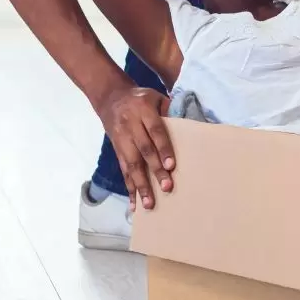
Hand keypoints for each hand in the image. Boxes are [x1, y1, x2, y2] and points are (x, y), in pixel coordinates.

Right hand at [94, 84, 175, 209]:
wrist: (110, 97)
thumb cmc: (140, 98)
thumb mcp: (156, 96)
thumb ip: (169, 109)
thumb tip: (188, 124)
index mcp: (143, 110)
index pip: (155, 132)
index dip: (163, 149)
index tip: (171, 166)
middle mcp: (130, 126)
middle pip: (143, 151)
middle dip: (155, 171)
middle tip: (166, 188)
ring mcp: (121, 140)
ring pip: (131, 165)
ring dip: (140, 186)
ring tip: (149, 204)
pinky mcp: (116, 150)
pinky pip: (123, 170)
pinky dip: (129, 188)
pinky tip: (133, 204)